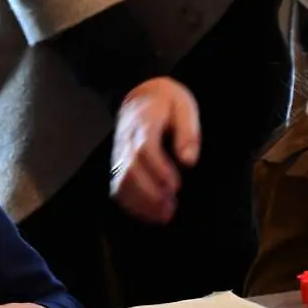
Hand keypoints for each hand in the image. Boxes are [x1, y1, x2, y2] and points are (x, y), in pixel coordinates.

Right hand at [109, 77, 200, 223]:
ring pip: (121, 181)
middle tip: (171, 207)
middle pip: (130, 169)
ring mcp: (120, 152)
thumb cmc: (167, 102)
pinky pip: (118, 186)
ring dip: (141, 202)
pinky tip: (150, 213)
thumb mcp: (184, 108)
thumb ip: (188, 134)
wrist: (141, 92)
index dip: (159, 170)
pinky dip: (131, 203)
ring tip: (164, 215)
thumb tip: (189, 160)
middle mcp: (126, 139)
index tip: (176, 186)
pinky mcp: (119, 163)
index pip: (145, 149)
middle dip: (150, 193)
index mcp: (144, 123)